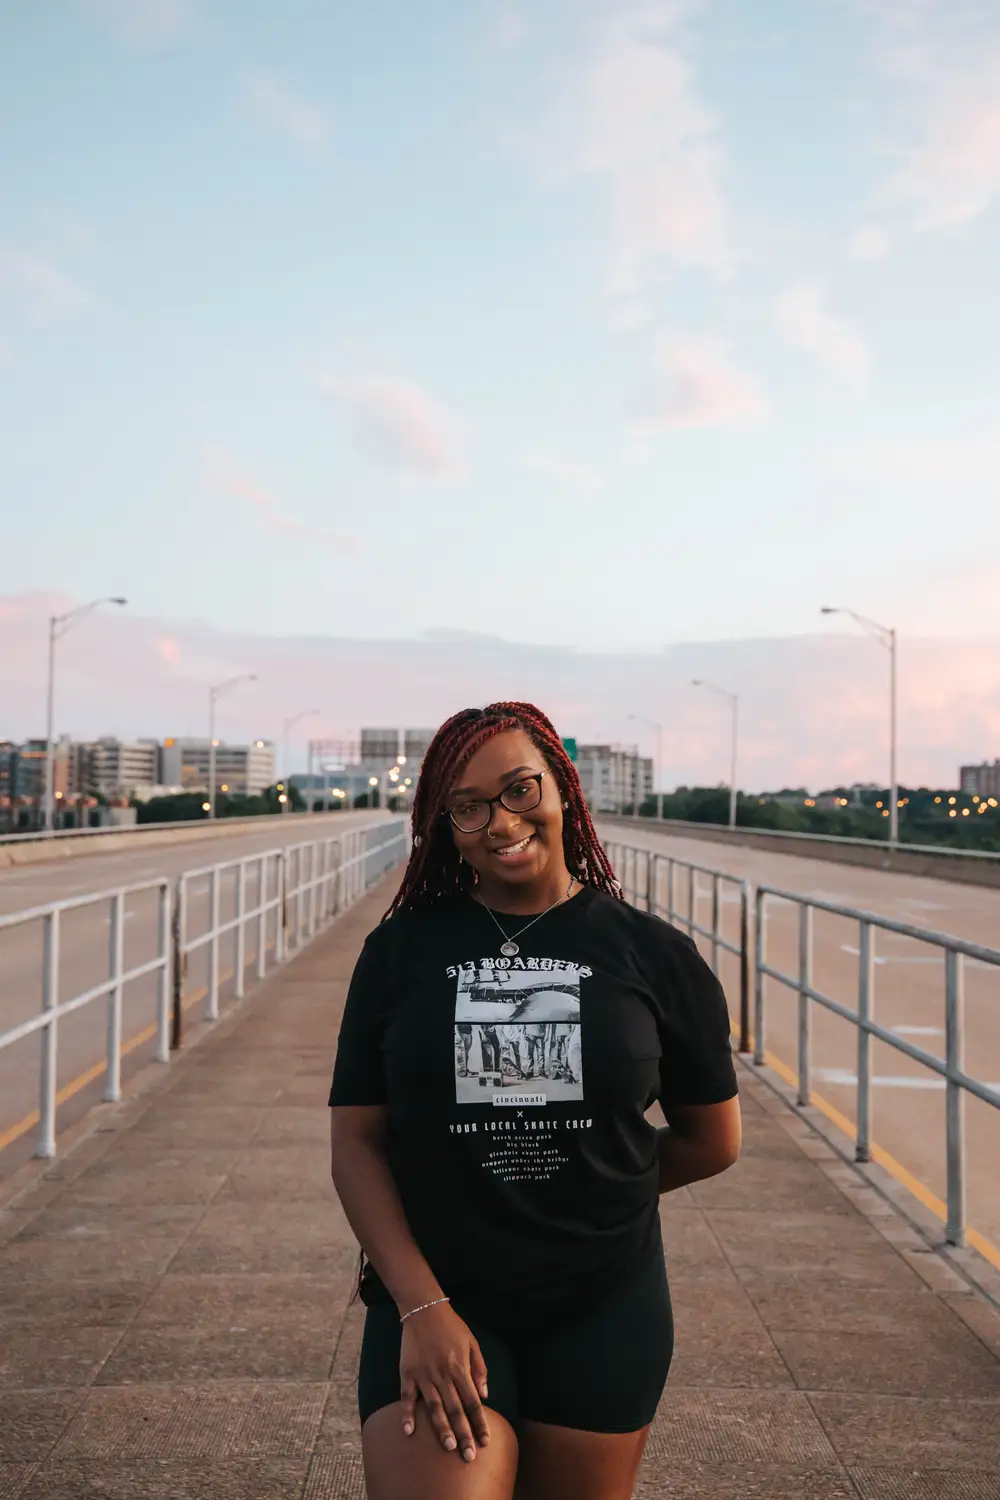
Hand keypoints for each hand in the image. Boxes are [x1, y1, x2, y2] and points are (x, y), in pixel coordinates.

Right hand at [399, 1302, 489, 1461]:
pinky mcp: (408, 1373)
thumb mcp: (473, 1343)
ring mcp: (424, 1375)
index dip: (480, 1423)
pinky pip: (406, 1397)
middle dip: (464, 1434)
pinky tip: (409, 1432)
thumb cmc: (452, 1327)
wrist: (424, 1309)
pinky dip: (407, 1415)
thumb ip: (480, 1369)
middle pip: (456, 1410)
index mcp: (460, 1368)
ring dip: (442, 1429)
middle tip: (468, 1457)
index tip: (485, 1442)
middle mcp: (443, 1375)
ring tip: (449, 1448)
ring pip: (434, 1408)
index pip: (473, 1402)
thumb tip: (485, 1396)